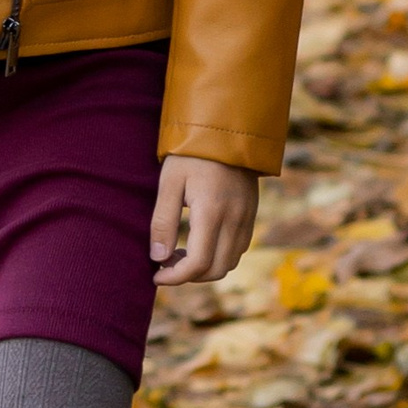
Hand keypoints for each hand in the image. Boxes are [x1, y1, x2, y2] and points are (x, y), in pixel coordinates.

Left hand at [150, 155, 258, 285]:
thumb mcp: (169, 182)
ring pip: (230, 263)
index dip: (176, 277)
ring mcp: (247, 219)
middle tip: (164, 264)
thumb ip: (163, 221)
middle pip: (216, 270)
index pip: (198, 263)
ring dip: (205, 268)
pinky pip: (238, 249)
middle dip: (189, 276)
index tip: (156, 276)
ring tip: (178, 254)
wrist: (226, 130)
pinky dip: (219, 256)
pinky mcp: (251, 215)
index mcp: (212, 212)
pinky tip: (198, 243)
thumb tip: (158, 258)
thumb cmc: (191, 153)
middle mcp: (235, 220)